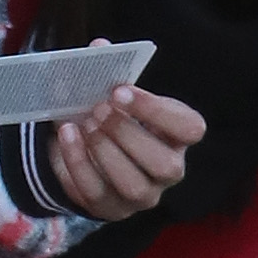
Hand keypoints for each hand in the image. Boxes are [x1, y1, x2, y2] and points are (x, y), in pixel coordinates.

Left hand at [42, 84, 204, 219]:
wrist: (82, 146)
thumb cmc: (108, 113)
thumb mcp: (109, 90)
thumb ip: (106, 68)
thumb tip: (99, 48)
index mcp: (179, 136)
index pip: (190, 129)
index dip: (158, 111)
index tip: (121, 90)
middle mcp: (169, 169)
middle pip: (165, 164)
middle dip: (128, 133)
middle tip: (98, 108)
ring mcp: (144, 195)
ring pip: (134, 185)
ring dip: (105, 151)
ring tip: (85, 122)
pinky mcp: (113, 209)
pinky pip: (97, 193)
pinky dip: (78, 162)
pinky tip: (67, 135)